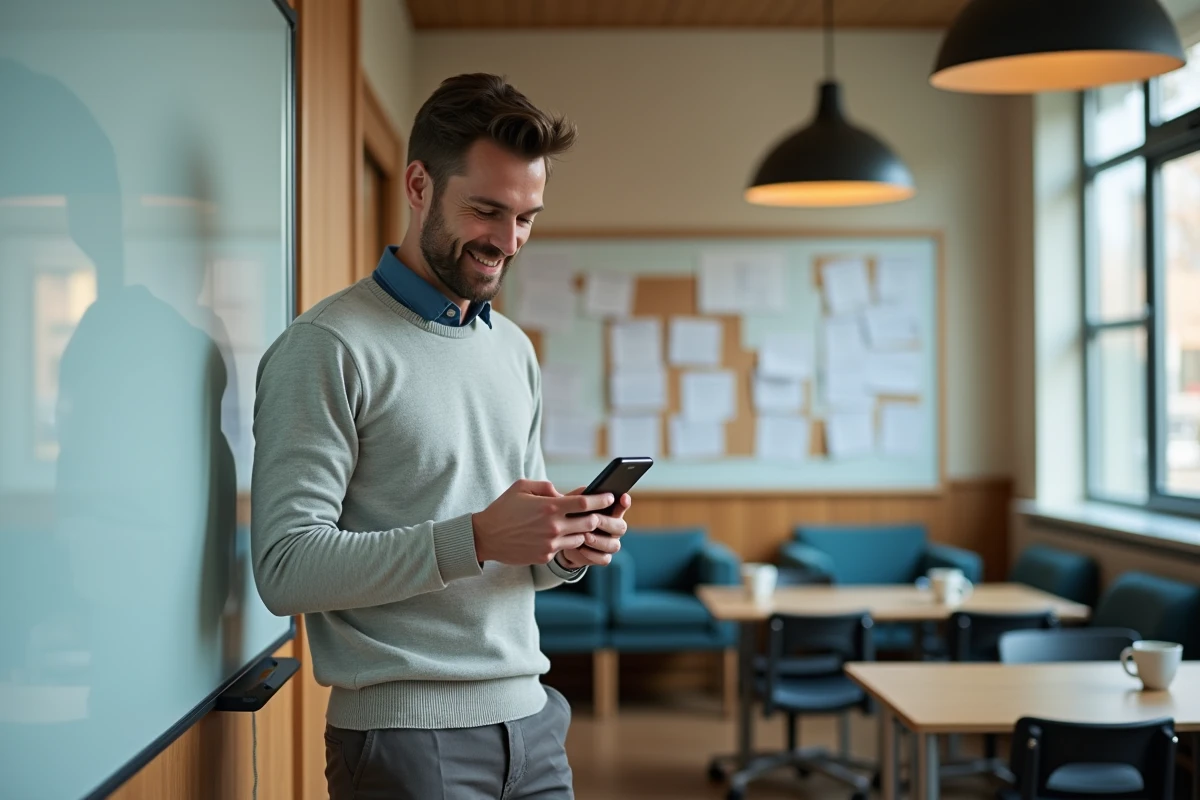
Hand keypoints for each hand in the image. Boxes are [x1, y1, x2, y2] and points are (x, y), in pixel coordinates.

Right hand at [471, 479, 617, 565]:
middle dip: (596, 517)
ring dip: (582, 531)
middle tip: (598, 512)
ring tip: (578, 525)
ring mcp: (550, 544)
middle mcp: (553, 527)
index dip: (601, 499)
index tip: (609, 496)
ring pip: (580, 538)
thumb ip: (546, 486)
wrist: (485, 537)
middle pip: (589, 522)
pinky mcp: (545, 556)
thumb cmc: (503, 508)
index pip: (585, 503)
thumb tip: (564, 493)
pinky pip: (564, 549)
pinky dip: (566, 541)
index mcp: (549, 507)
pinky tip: (560, 535)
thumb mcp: (522, 487)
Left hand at [555, 490, 630, 569]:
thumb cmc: (571, 519)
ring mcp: (610, 544)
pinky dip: (592, 554)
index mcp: (610, 513)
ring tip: (585, 536)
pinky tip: (581, 548)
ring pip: (614, 545)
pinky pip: (604, 559)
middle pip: (621, 527)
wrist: (565, 541)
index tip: (623, 497)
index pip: (622, 506)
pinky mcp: (603, 558)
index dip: (624, 503)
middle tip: (594, 519)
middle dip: (607, 523)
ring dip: (599, 540)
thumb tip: (551, 485)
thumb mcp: (568, 507)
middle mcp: (613, 529)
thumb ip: (568, 498)